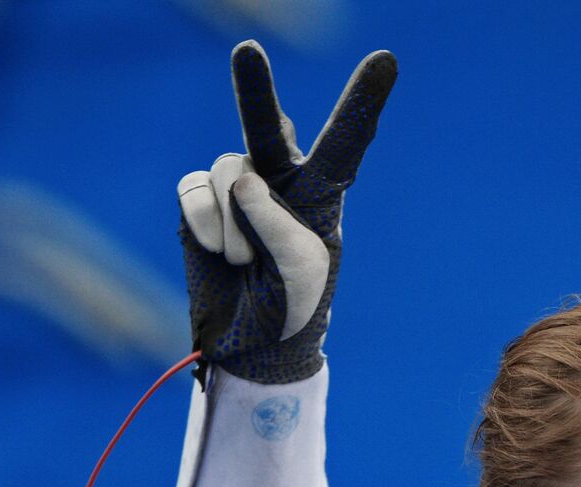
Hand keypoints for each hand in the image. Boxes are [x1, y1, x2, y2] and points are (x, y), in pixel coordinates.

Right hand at [177, 40, 396, 383]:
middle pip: (266, 125)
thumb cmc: (294, 303)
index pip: (345, 141)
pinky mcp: (199, 200)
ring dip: (233, 223)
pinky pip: (193, 188)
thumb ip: (278, 223)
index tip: (387, 60)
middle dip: (253, 88)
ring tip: (246, 261)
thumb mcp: (302, 269)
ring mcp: (236, 187)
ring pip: (226, 170)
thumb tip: (240, 177)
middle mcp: (280, 180)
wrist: (252, 342)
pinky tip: (218, 251)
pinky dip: (203, 221)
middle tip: (246, 50)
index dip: (363, 101)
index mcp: (322, 193)